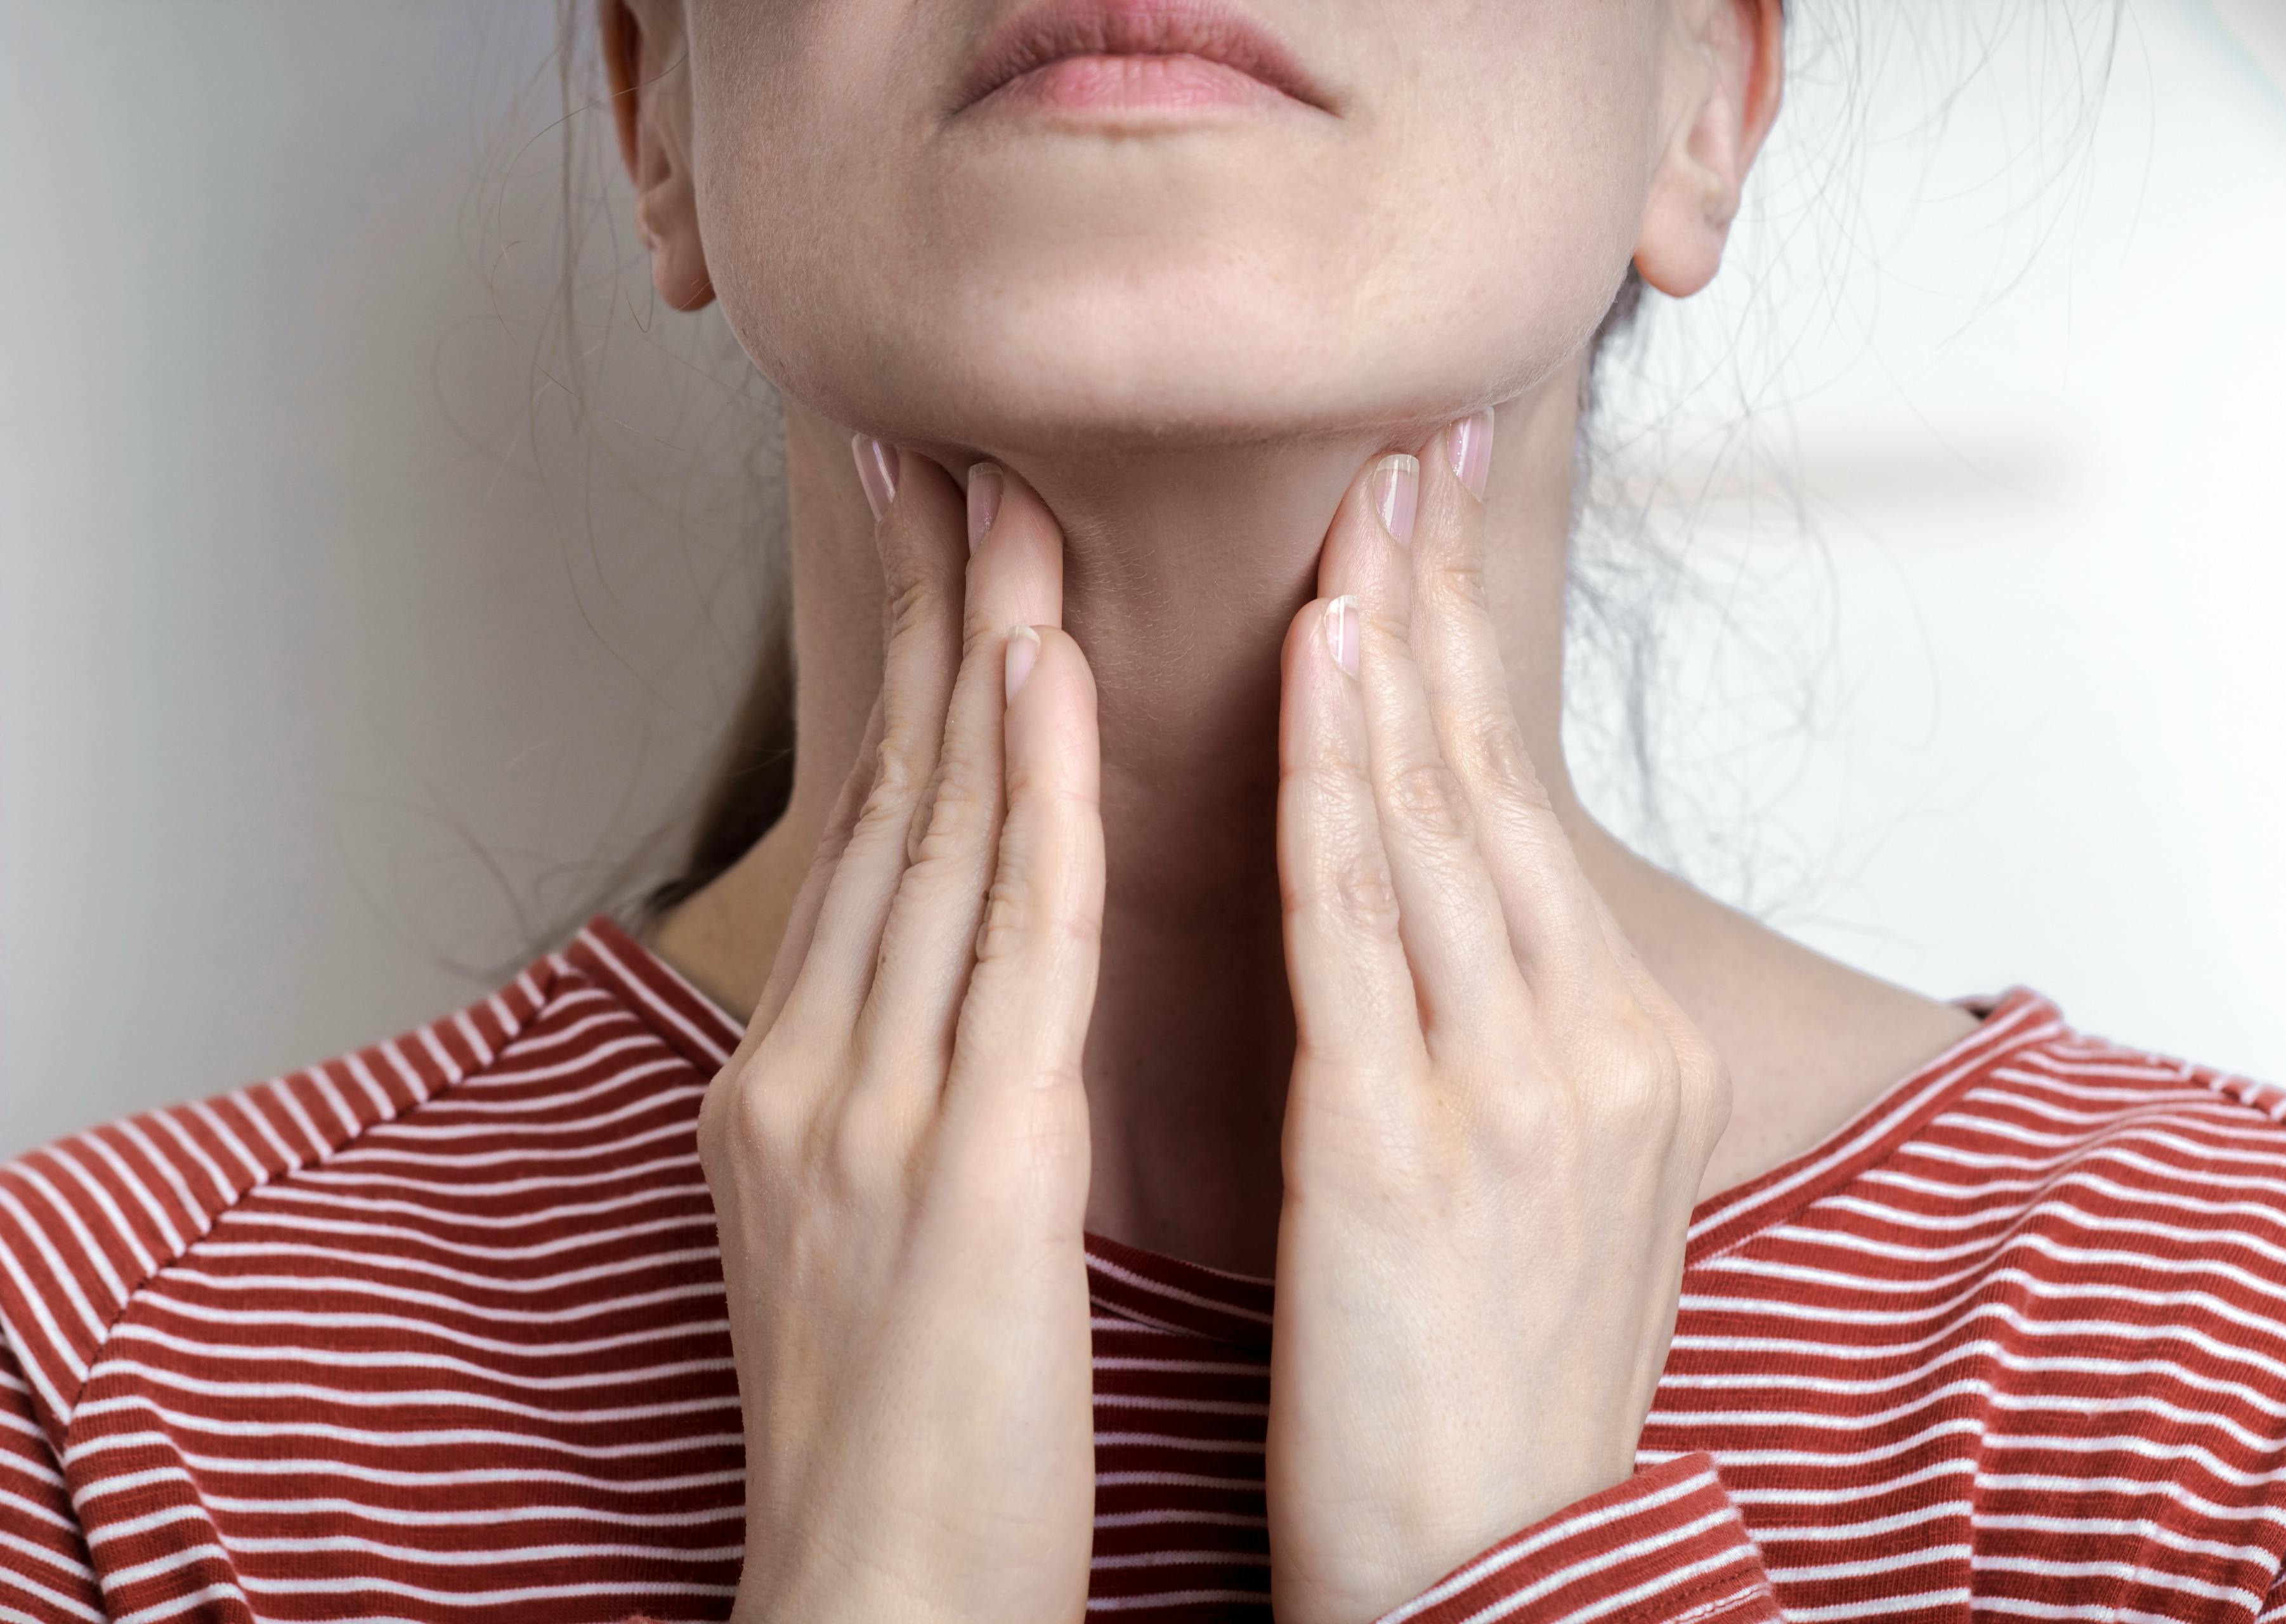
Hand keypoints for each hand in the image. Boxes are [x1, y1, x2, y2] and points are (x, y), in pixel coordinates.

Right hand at [698, 444, 1103, 1623]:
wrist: (873, 1601)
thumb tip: (957, 997)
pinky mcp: (959, 1169)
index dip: (903, 686)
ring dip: (978, 664)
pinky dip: (1028, 805)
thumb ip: (905, 1092)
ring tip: (1011, 508)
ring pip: (935, 844)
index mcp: (797, 1086)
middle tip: (951, 454)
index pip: (867, 847)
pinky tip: (1046, 686)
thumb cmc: (903, 1436)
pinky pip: (1003, 951)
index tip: (938, 556)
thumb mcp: (876, 1233)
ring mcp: (869, 1110)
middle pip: (882, 805)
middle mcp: (812, 1069)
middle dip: (923, 621)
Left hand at [1264, 416, 1731, 1623]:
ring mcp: (1514, 1087)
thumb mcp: (1564, 1201)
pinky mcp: (1408, 1145)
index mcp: (1629, 1053)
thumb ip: (1535, 1050)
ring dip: (1383, 654)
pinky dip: (1334, 783)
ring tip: (1348, 508)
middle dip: (1439, 606)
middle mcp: (1597, 1043)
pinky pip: (1362, 927)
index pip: (1521, 817)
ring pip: (1434, 826)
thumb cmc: (1502, 1400)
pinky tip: (1307, 665)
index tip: (1427, 533)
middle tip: (1407, 445)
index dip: (1466, 665)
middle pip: (1493, 785)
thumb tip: (1483, 932)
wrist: (1503, 1577)